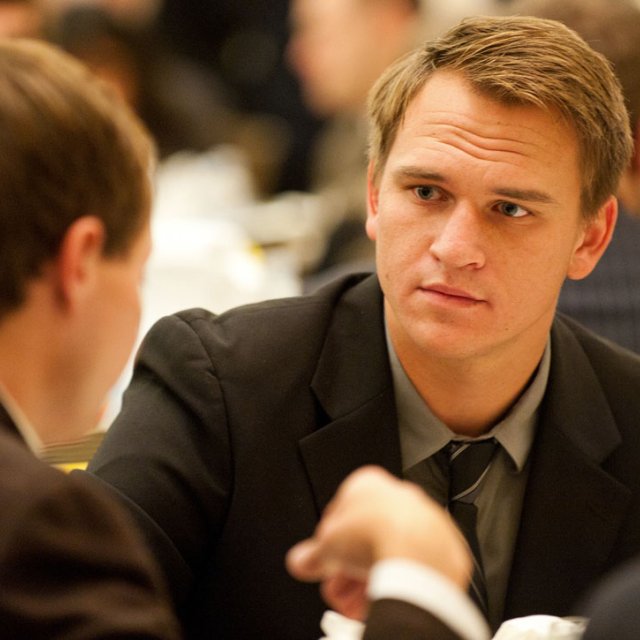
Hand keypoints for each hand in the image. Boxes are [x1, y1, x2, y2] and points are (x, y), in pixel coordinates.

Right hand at [286, 466, 471, 618]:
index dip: (329, 545)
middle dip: (349, 566)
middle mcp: (397, 495)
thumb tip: (301, 560)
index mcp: (366, 483)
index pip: (340, 515)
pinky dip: (400, 580)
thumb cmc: (374, 535)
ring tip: (358, 602)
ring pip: (391, 550)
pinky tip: (386, 597)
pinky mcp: (443, 542)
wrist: (415, 551)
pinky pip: (415, 562)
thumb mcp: (325, 547)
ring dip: (371, 577)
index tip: (325, 564)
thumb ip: (311, 554)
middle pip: (366, 535)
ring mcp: (423, 517)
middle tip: (338, 587)